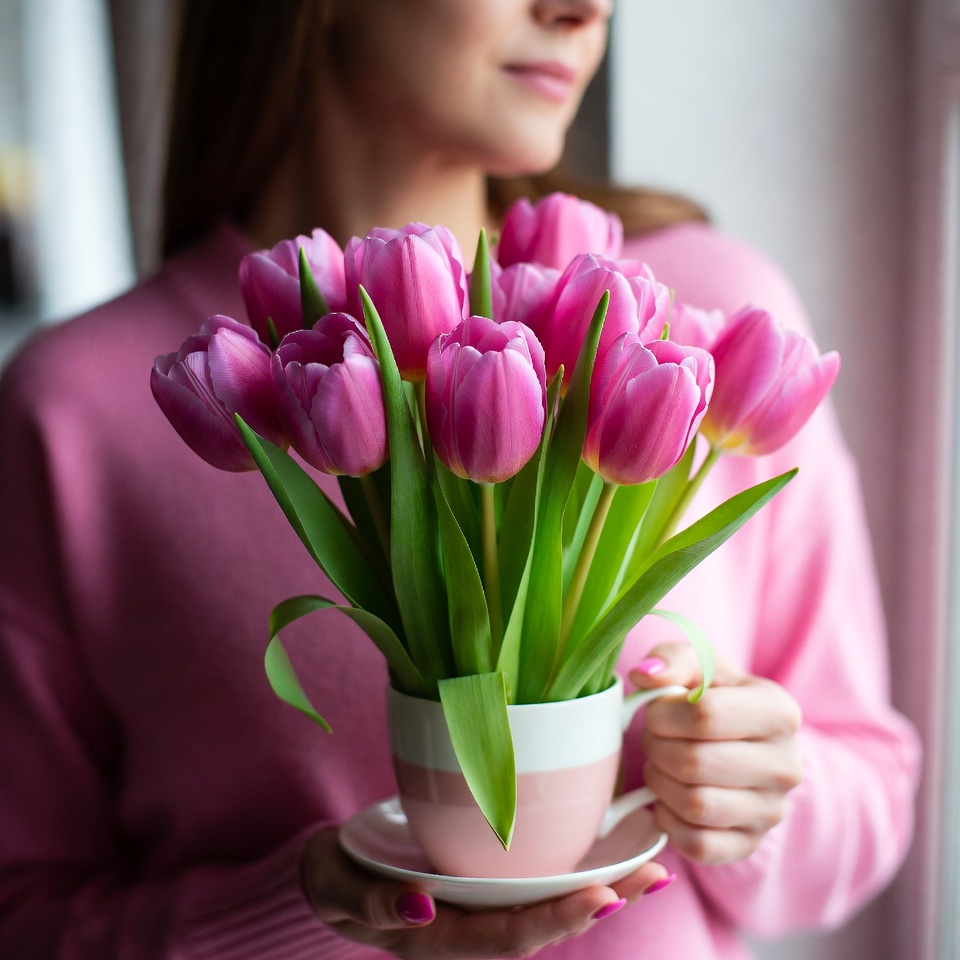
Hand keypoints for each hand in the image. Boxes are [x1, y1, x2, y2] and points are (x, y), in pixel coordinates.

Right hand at [301, 828, 671, 958]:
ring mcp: (484, 901)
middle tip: (654, 874)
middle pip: (549, 919)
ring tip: (651, 863)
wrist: (337, 871)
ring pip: (552, 898)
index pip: (514, 934)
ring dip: (603, 883)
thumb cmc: (339, 880)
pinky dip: (578, 863)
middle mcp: (476, 923)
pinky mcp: (486, 876)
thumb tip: (420, 908)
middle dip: (604, 899)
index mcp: (448, 937)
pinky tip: (610, 845)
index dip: (560, 917)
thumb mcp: (344, 891)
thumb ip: (375, 903)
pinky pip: (538, 875)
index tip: (604, 896)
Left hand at [630, 642, 802, 865]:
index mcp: (779, 712)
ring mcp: (772, 811)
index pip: (705, 715)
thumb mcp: (697, 665)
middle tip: (652, 738)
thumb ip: (671, 659)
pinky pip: (697, 844)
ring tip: (660, 764)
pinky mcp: (750, 844)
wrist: (738, 742)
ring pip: (695, 805)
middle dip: (657, 748)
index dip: (663, 714)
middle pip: (695, 763)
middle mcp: (786, 766)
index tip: (655, 710)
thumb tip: (645, 675)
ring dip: (660, 783)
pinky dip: (669, 820)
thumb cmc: (712, 696)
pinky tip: (666, 798)